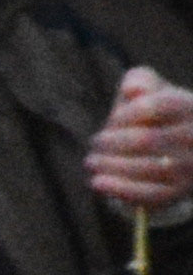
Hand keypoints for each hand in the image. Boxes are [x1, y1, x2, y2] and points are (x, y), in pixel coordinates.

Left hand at [95, 68, 192, 221]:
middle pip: (146, 139)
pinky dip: (120, 189)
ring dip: (110, 165)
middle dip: (112, 142)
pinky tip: (97, 182)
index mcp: (189, 107)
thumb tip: (133, 89)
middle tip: (94, 144)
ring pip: (146, 167)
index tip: (110, 121)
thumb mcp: (151, 92)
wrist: (179, 153)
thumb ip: (140, 80)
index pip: (156, 106)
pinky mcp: (179, 192)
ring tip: (91, 162)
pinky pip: (149, 194)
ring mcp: (190, 167)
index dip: (126, 114)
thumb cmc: (155, 116)